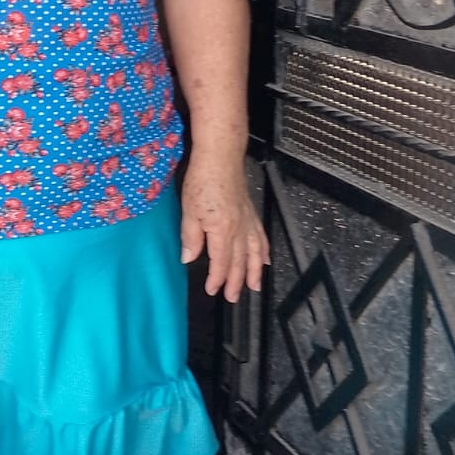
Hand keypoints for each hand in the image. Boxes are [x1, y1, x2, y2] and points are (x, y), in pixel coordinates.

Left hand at [179, 152, 268, 302]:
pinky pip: (260, 237)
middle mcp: (239, 229)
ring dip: (254, 272)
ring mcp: (247, 220)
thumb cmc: (203, 179)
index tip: (212, 290)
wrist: (220, 157)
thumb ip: (190, 237)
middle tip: (233, 298)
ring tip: (255, 287)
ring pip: (254, 253)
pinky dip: (264, 251)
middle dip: (236, 282)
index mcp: (222, 230)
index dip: (217, 279)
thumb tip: (189, 258)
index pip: (221, 263)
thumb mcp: (189, 210)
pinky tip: (265, 259)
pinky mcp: (250, 212)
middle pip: (239, 262)